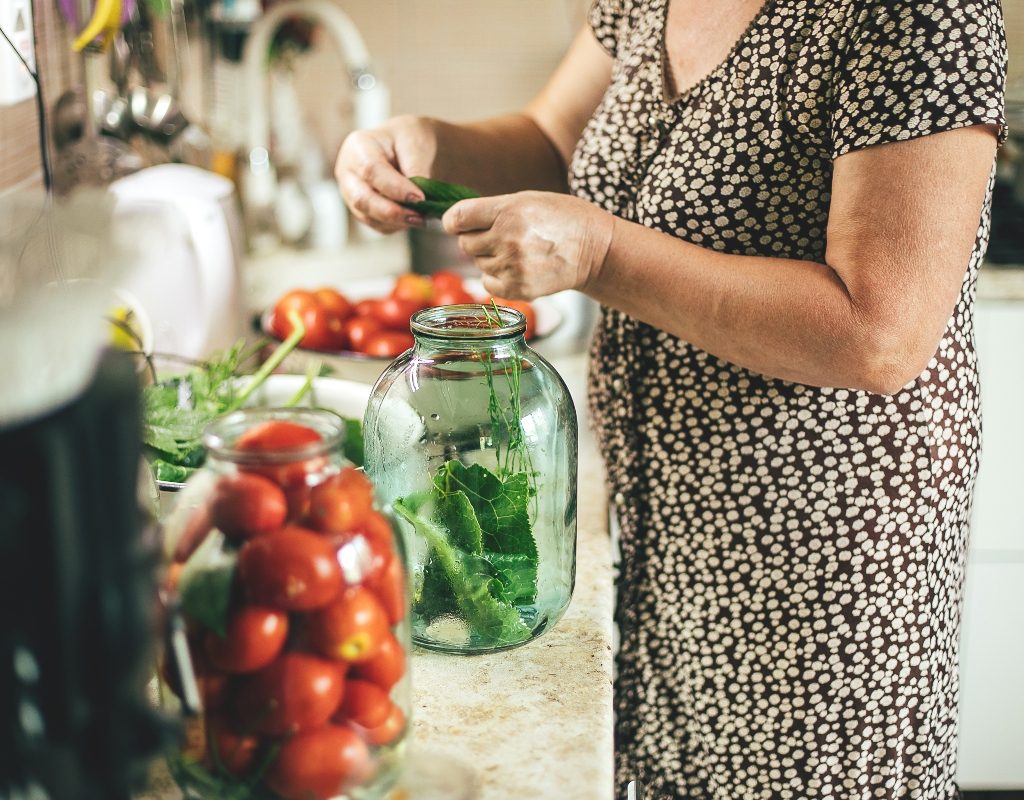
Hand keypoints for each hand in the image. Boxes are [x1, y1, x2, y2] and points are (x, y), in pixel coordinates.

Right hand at [334, 116, 436, 232]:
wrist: (407, 147)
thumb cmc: (409, 139)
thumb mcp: (416, 143)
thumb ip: (416, 168)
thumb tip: (418, 199)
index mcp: (358, 146)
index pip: (371, 170)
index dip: (395, 187)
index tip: (420, 198)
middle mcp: (348, 171)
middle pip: (361, 199)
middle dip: (392, 212)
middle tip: (420, 217)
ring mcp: (351, 193)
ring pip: (368, 216)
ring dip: (395, 222)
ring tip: (421, 219)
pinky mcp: (361, 209)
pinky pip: (376, 225)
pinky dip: (395, 226)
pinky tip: (413, 219)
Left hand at [442, 191, 613, 299]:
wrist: (593, 249)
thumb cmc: (559, 218)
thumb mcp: (526, 200)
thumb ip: (490, 209)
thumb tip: (453, 222)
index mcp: (508, 211)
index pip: (457, 218)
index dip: (454, 221)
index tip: (458, 223)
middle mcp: (507, 239)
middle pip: (465, 243)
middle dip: (477, 239)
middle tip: (502, 236)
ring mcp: (513, 266)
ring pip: (478, 263)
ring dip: (490, 257)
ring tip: (518, 251)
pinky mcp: (518, 289)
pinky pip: (487, 283)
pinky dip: (497, 277)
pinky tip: (518, 267)